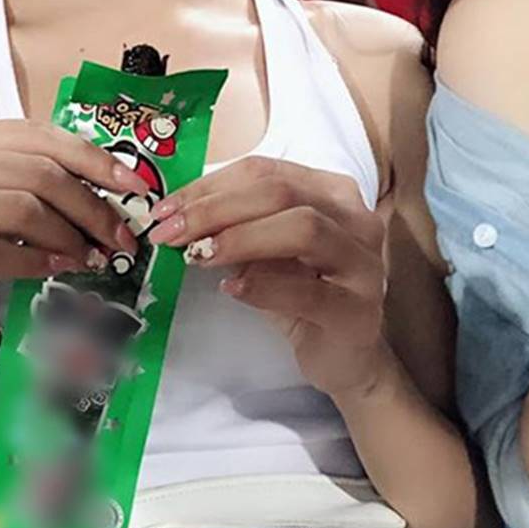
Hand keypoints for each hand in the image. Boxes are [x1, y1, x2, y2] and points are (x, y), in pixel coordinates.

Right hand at [0, 120, 144, 347]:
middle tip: (120, 238)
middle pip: (34, 172)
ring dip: (67, 235)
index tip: (134, 188)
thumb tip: (107, 193)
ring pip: (17, 207)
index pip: (37, 135)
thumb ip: (28, 187)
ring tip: (91, 258)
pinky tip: (57, 269)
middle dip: (89, 206)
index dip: (92, 159)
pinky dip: (32, 261)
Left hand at [146, 156, 388, 397]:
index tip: (165, 210)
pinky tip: (231, 289)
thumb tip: (176, 214)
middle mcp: (355, 218)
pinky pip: (309, 291)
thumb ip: (233, 226)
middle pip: (280, 192)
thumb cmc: (301, 293)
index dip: (208, 186)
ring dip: (240, 238)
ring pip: (304, 228)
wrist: (345, 356)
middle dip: (215, 209)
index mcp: (330, 191)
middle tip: (170, 233)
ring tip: (198, 256)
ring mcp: (363, 263)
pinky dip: (263, 286)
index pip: (263, 171)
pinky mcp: (358, 311)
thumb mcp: (264, 251)